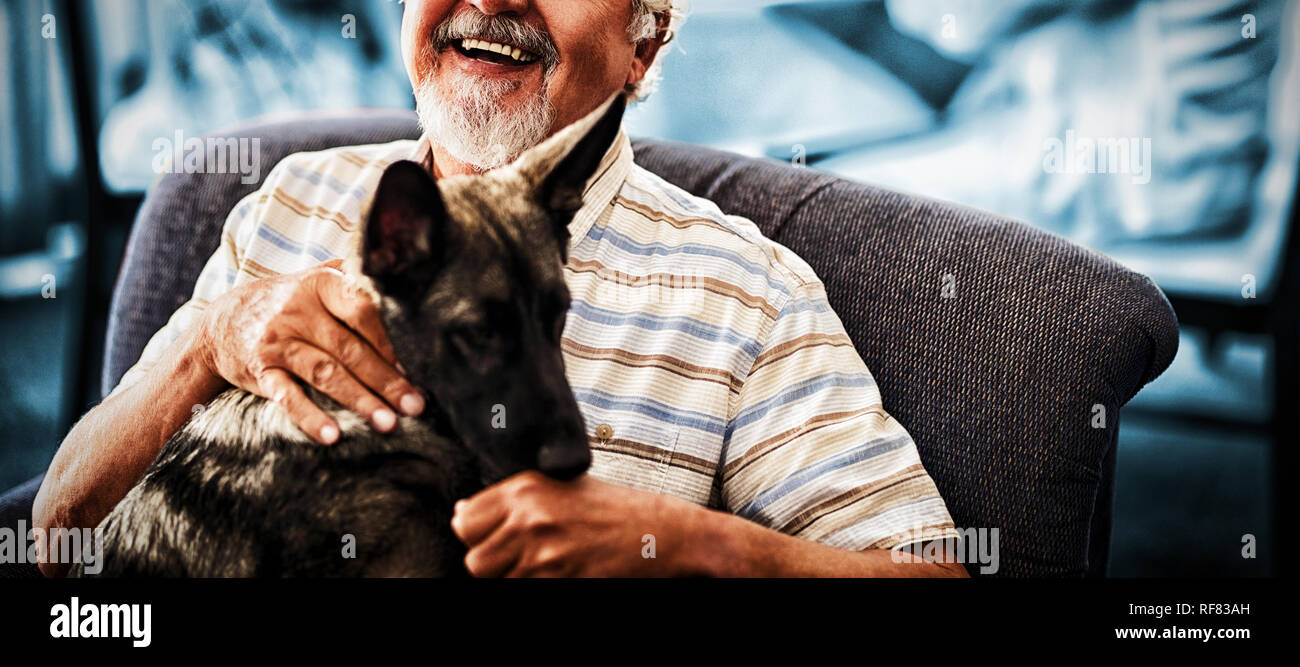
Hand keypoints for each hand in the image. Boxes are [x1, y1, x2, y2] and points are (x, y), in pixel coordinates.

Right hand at [196, 259, 423, 443]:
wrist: (221, 321)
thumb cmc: (286, 302)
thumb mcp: (313, 279)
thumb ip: (352, 276)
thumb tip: (400, 273)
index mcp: (320, 284)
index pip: (361, 310)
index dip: (388, 342)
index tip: (411, 369)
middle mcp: (297, 311)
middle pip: (349, 349)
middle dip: (385, 381)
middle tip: (415, 407)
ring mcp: (277, 341)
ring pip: (325, 373)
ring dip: (359, 400)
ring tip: (387, 423)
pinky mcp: (260, 370)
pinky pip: (287, 396)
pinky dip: (310, 417)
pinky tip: (333, 436)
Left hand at [451, 471, 707, 576]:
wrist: (661, 533)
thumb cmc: (614, 508)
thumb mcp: (561, 485)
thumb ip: (513, 497)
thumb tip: (464, 512)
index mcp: (525, 489)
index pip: (464, 522)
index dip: (476, 532)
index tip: (492, 534)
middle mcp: (530, 520)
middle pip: (475, 561)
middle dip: (492, 561)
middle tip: (519, 554)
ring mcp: (544, 556)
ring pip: (498, 582)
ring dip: (515, 576)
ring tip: (545, 562)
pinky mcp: (559, 582)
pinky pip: (525, 591)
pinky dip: (537, 585)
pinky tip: (559, 572)